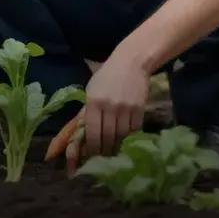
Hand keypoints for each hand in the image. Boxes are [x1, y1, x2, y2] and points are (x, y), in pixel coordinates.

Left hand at [45, 54, 149, 174]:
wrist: (131, 63)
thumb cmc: (106, 77)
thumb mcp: (91, 91)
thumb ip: (85, 113)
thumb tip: (78, 136)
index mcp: (93, 102)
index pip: (91, 132)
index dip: (92, 147)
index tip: (92, 154)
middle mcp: (109, 106)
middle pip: (107, 137)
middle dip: (104, 150)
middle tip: (103, 155)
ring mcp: (126, 108)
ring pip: (121, 136)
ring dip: (117, 144)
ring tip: (114, 146)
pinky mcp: (140, 109)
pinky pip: (134, 129)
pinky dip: (129, 134)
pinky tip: (126, 132)